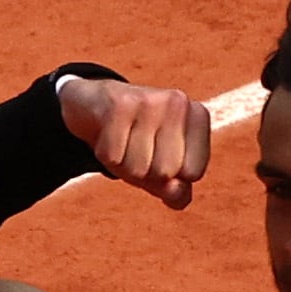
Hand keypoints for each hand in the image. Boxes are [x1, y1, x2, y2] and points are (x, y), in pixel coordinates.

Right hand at [58, 73, 212, 209]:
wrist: (92, 104)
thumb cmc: (134, 140)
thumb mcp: (159, 169)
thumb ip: (176, 191)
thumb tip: (177, 191)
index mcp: (198, 117)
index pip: (193, 173)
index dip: (170, 176)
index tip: (159, 154)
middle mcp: (179, 103)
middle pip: (165, 173)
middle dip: (145, 172)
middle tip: (136, 146)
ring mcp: (150, 101)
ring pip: (137, 169)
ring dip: (123, 165)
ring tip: (122, 140)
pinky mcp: (120, 104)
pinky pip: (112, 158)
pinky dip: (105, 154)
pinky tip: (107, 133)